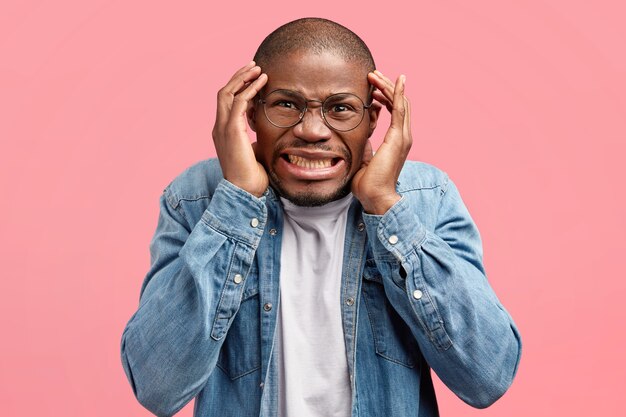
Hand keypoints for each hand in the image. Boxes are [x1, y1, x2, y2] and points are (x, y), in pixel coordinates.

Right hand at [212, 61, 268, 196]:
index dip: (238, 87)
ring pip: (228, 93)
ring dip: (243, 78)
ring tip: (258, 69)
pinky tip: (262, 82)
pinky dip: (250, 89)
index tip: (252, 78)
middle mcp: (219, 127)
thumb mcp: (253, 152)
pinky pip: (239, 102)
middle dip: (238, 77)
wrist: (244, 191)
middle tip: (253, 66)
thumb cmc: (252, 177)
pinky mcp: (232, 131)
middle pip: (223, 93)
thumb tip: (265, 134)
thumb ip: (254, 139)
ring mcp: (223, 128)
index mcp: (223, 132)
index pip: (226, 102)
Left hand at [351, 71, 411, 213]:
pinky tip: (397, 80)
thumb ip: (366, 142)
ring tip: (374, 74)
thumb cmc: (368, 182)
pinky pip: (400, 109)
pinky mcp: (398, 137)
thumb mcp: (365, 156)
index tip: (372, 88)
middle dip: (386, 87)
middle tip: (372, 74)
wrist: (375, 196)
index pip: (395, 111)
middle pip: (399, 103)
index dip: (385, 97)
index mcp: (397, 140)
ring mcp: (403, 136)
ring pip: (399, 102)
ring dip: (387, 86)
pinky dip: (398, 93)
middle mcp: (404, 136)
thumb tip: (362, 130)